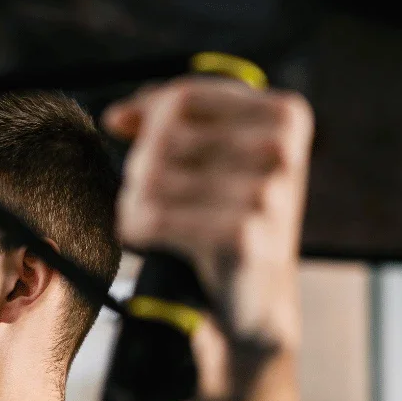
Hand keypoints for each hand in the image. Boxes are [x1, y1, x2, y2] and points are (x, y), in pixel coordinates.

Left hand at [104, 76, 314, 351]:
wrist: (257, 302)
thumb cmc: (228, 218)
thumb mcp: (216, 156)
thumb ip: (169, 121)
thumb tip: (116, 118)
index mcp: (285, 115)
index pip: (184, 99)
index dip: (144, 117)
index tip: (124, 131)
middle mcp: (281, 148)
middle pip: (164, 137)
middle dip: (140, 169)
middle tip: (149, 198)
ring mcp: (266, 192)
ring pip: (152, 177)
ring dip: (134, 202)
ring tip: (152, 222)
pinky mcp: (242, 235)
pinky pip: (154, 217)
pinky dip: (138, 229)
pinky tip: (148, 240)